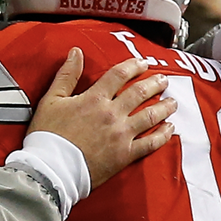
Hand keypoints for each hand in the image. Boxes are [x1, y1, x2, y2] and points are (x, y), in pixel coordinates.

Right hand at [28, 48, 176, 187]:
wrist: (51, 168)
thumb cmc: (48, 136)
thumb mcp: (52, 99)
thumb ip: (67, 75)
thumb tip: (76, 53)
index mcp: (95, 98)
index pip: (120, 75)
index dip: (134, 66)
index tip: (142, 63)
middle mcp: (112, 114)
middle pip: (140, 93)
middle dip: (155, 84)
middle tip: (163, 80)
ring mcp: (121, 135)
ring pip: (150, 116)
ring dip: (164, 106)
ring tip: (173, 102)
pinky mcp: (125, 155)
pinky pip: (150, 143)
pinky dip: (163, 135)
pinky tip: (170, 128)